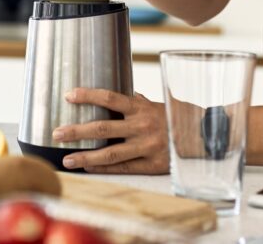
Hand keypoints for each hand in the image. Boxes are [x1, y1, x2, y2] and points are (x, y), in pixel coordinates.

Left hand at [50, 89, 168, 173]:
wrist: (205, 135)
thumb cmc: (177, 116)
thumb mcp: (158, 103)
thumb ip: (138, 102)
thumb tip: (122, 96)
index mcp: (141, 107)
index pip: (109, 98)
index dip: (88, 96)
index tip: (69, 95)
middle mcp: (142, 125)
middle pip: (103, 127)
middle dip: (76, 130)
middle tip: (56, 133)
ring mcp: (146, 146)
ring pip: (109, 152)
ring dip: (84, 156)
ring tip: (66, 159)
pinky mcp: (152, 164)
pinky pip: (123, 167)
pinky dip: (103, 167)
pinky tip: (88, 167)